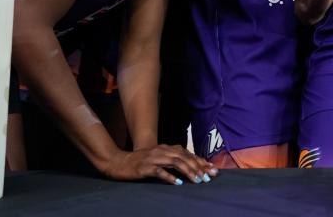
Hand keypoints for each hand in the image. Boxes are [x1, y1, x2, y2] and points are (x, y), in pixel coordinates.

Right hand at [102, 145, 216, 184]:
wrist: (119, 162)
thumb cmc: (141, 162)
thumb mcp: (158, 157)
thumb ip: (172, 159)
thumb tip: (190, 166)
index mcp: (166, 148)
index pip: (188, 153)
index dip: (201, 161)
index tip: (212, 168)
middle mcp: (162, 151)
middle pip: (185, 157)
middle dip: (198, 167)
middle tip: (208, 177)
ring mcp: (154, 158)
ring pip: (175, 163)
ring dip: (188, 171)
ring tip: (198, 180)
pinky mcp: (145, 167)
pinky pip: (159, 172)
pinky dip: (169, 177)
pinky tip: (177, 183)